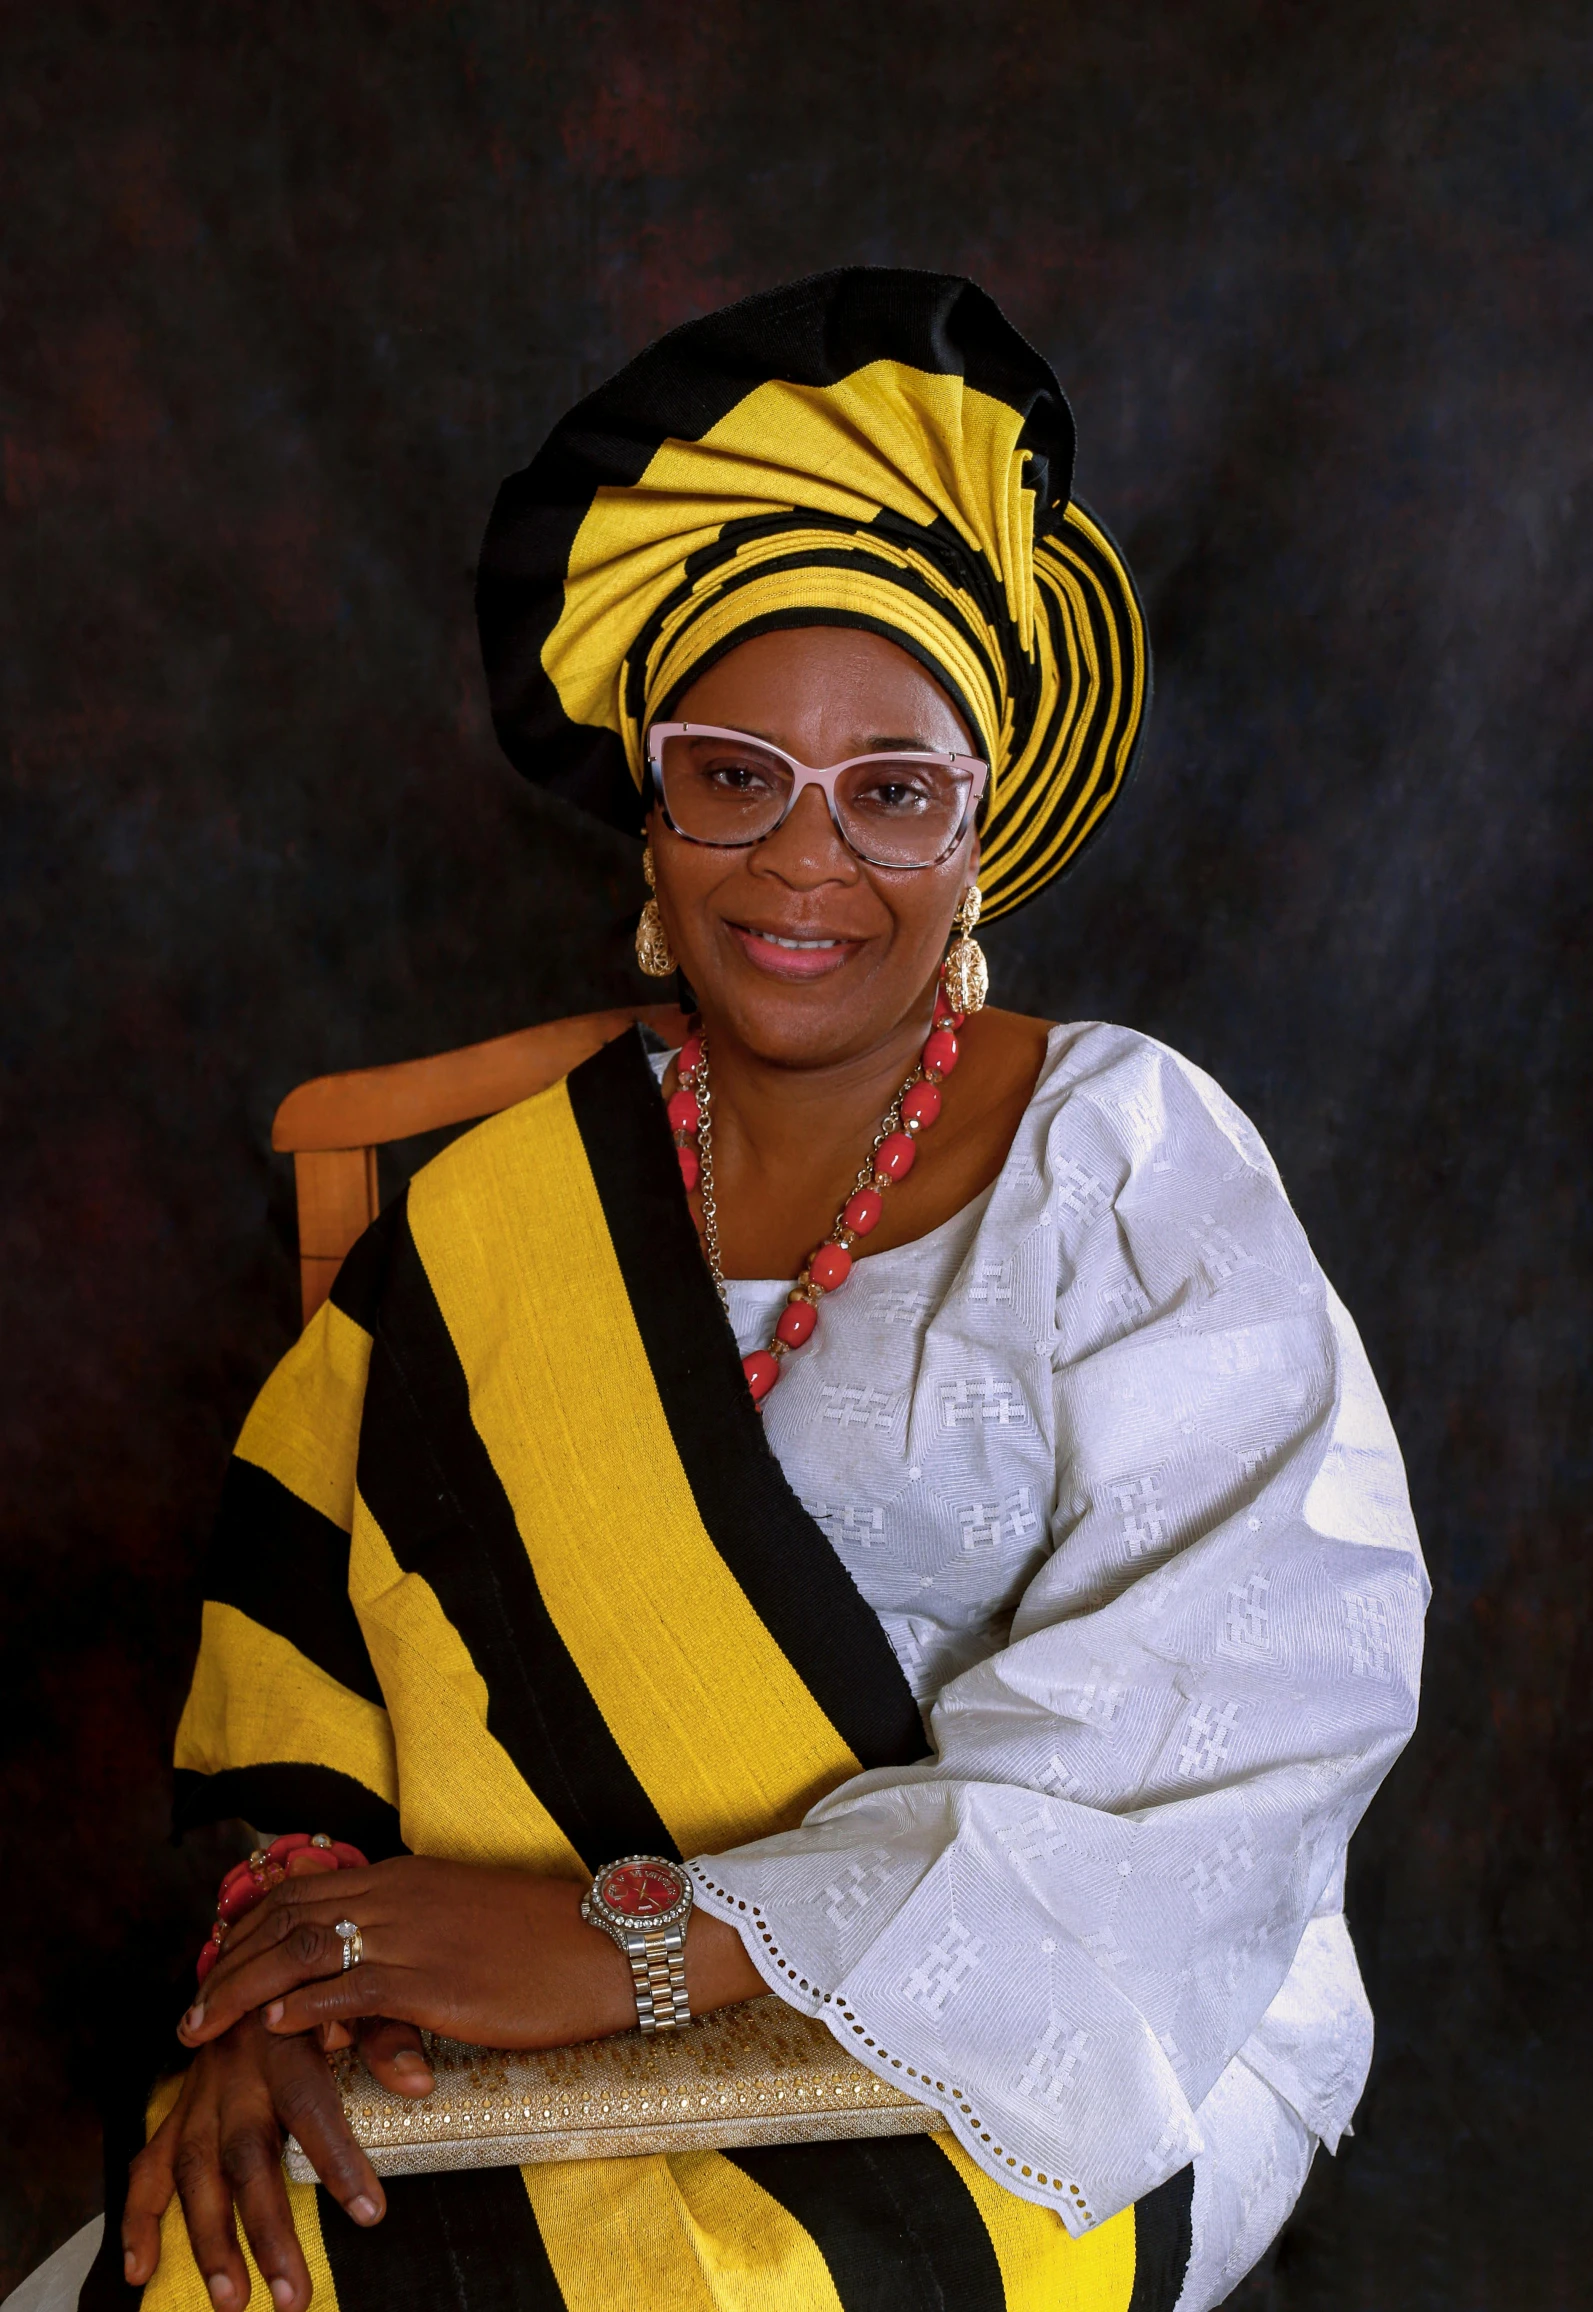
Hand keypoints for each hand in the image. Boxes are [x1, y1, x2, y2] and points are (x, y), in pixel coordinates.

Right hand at [122, 2013, 404, 2310]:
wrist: (248, 1961)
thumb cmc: (313, 1985)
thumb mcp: (356, 1994)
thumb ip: (386, 2035)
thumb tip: (419, 2083)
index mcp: (283, 2041)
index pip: (310, 2105)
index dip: (337, 2159)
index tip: (369, 2213)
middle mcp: (235, 2074)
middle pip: (246, 2155)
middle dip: (267, 2229)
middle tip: (294, 2294)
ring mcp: (199, 2098)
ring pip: (195, 2172)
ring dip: (209, 2241)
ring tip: (232, 2300)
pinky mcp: (176, 2114)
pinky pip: (146, 2169)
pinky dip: (137, 2221)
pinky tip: (139, 2271)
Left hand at [177, 1856, 764, 2054]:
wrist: (609, 1945)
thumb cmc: (547, 1939)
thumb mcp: (467, 1919)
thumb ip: (412, 1931)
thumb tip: (369, 1969)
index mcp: (407, 1874)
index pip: (302, 1889)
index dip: (248, 1926)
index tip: (216, 1961)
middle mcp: (400, 1893)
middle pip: (285, 1913)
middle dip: (226, 1961)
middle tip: (190, 2005)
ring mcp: (414, 1934)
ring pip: (300, 1949)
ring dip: (240, 1989)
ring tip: (201, 2028)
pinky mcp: (433, 1981)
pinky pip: (346, 1990)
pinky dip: (298, 2010)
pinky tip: (270, 2031)